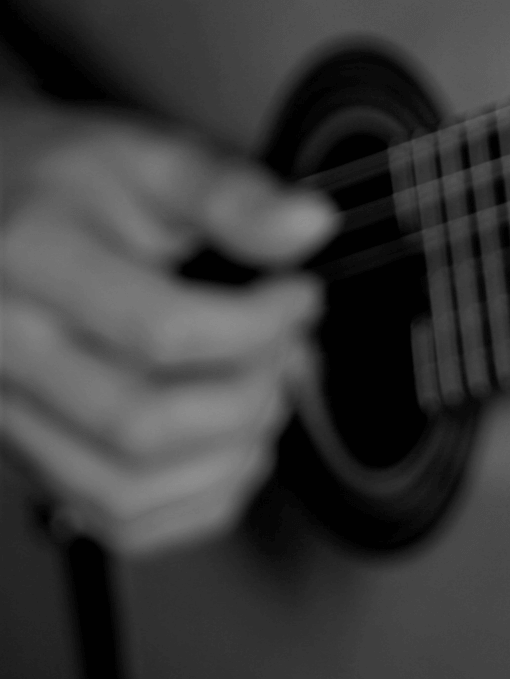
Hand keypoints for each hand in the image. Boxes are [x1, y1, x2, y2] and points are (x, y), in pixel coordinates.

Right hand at [0, 102, 335, 554]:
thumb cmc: (64, 181)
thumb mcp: (146, 156)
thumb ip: (228, 193)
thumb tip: (309, 224)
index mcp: (31, 264)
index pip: (161, 331)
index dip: (260, 323)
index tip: (299, 294)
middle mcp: (5, 351)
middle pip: (142, 424)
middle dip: (249, 393)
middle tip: (284, 348)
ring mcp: (10, 415)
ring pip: (127, 490)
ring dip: (230, 456)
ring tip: (264, 393)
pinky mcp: (31, 455)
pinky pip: (117, 521)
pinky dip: (198, 501)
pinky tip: (233, 445)